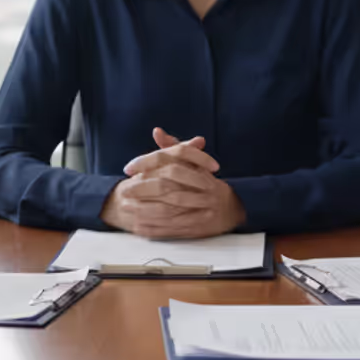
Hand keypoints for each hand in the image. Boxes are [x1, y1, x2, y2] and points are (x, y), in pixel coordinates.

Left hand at [101, 128, 246, 238]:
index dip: (148, 163)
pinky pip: (172, 228)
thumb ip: (174, 147)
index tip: (129, 168)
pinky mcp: (199, 227)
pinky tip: (138, 225)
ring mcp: (202, 210)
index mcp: (201, 171)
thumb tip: (156, 131)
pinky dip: (153, 227)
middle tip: (124, 190)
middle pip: (167, 186)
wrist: (234, 208)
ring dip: (144, 209)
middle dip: (142, 189)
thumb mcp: (195, 163)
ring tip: (127, 207)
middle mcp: (204, 189)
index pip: (171, 162)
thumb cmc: (209, 183)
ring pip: (168, 209)